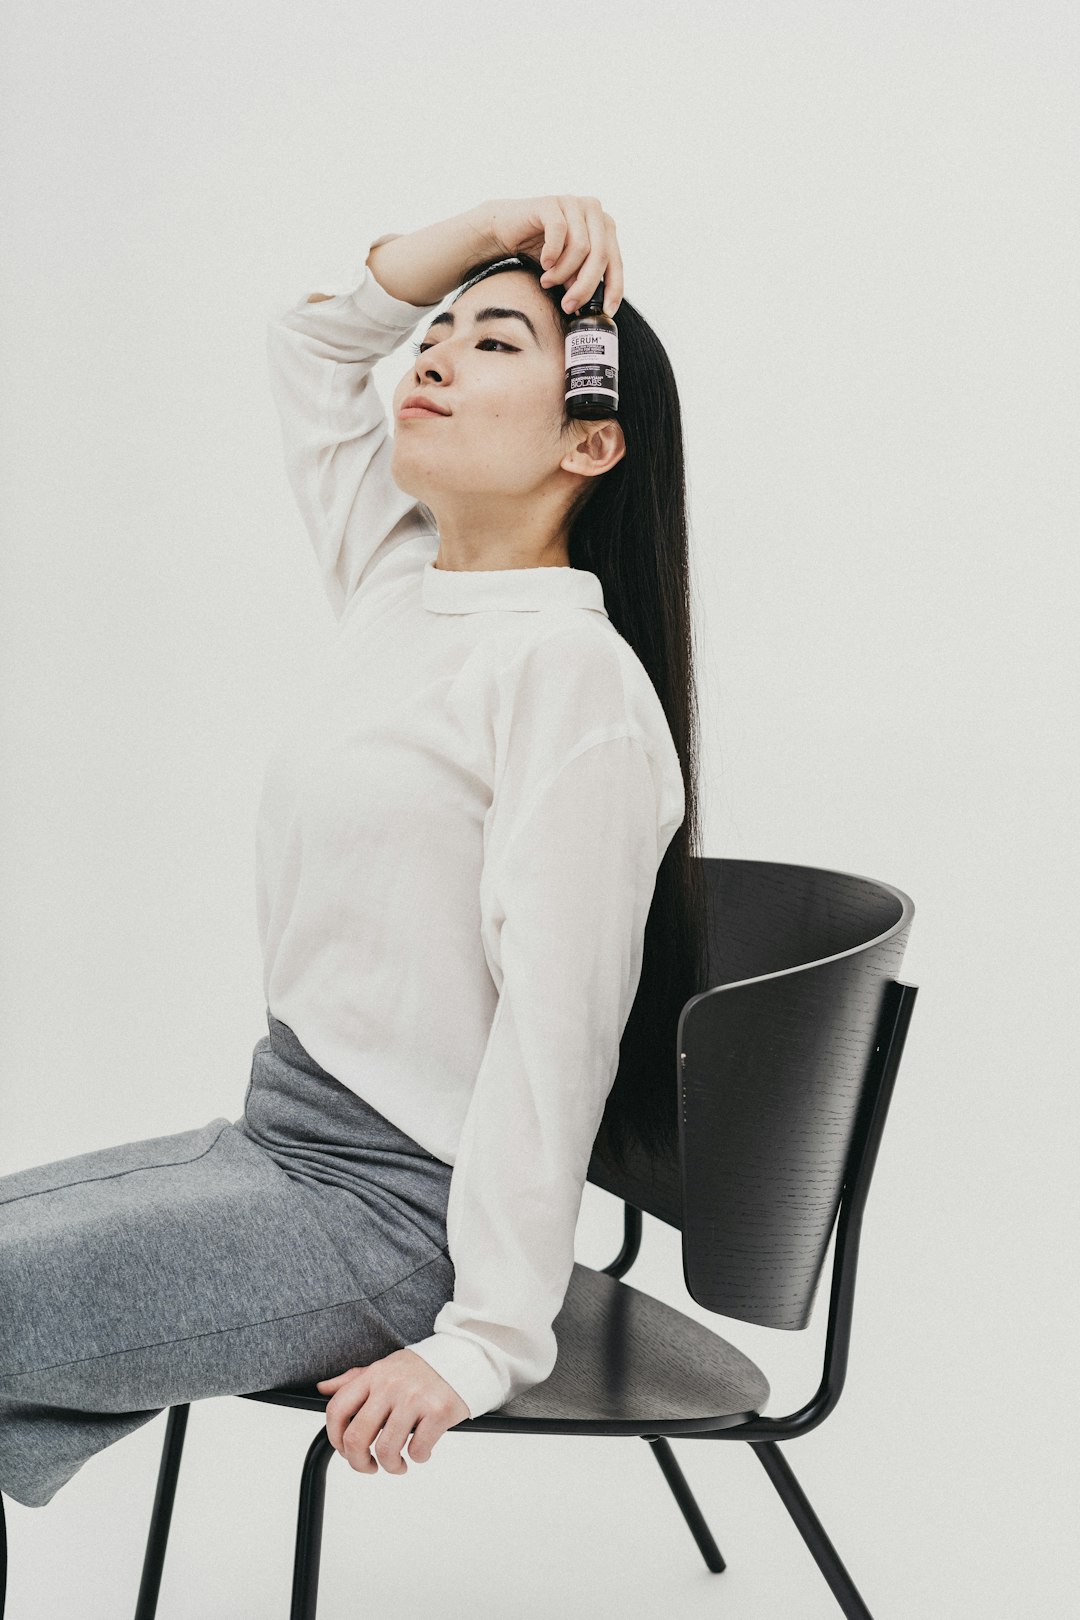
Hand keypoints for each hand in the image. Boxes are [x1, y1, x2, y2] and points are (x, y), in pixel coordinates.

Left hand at [316, 1348, 469, 1474]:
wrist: (464, 1357)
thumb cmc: (421, 1368)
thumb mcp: (384, 1367)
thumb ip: (353, 1380)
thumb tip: (323, 1389)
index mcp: (374, 1375)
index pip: (337, 1410)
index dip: (335, 1439)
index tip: (346, 1451)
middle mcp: (390, 1385)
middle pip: (357, 1437)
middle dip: (359, 1463)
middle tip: (369, 1467)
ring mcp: (414, 1398)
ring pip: (386, 1450)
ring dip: (390, 1466)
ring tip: (398, 1463)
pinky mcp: (438, 1411)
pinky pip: (418, 1450)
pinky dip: (418, 1458)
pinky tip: (422, 1449)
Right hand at [469, 195, 623, 317]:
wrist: (505, 230)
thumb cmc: (539, 250)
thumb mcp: (568, 269)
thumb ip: (583, 281)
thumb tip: (598, 309)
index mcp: (603, 226)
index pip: (616, 261)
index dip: (613, 289)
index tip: (606, 312)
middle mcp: (593, 210)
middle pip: (600, 256)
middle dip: (585, 286)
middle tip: (569, 306)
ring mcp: (573, 203)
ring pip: (580, 247)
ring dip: (563, 272)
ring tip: (547, 281)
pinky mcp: (551, 203)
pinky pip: (559, 232)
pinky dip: (552, 254)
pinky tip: (543, 264)